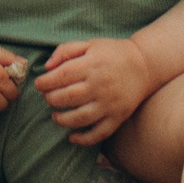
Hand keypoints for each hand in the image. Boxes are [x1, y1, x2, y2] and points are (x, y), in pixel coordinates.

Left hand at [37, 39, 157, 145]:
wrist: (144, 64)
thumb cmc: (113, 53)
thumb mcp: (89, 44)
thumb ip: (65, 51)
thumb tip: (47, 67)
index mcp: (92, 65)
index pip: (62, 76)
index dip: (45, 82)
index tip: (39, 85)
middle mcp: (100, 85)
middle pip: (68, 97)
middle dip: (51, 100)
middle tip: (47, 98)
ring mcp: (110, 103)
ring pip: (80, 118)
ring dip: (62, 120)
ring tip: (55, 116)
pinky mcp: (118, 117)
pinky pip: (99, 133)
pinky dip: (84, 139)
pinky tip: (72, 137)